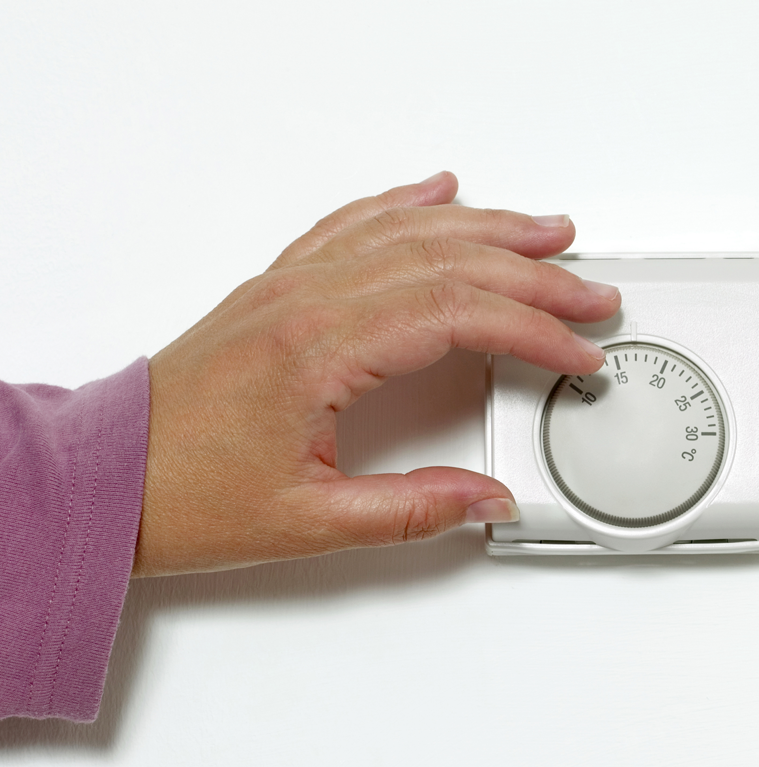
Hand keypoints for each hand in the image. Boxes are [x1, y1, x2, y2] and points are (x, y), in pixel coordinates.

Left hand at [132, 172, 619, 575]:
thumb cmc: (186, 496)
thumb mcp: (310, 522)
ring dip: (485, 228)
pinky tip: (436, 192)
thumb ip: (412, 509)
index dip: (532, 331)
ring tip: (543, 230)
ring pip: (407, 231)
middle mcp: (305, 300)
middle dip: (532, 275)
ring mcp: (290, 285)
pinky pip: (351, 225)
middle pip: (447, 261)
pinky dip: (403, 204)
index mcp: (317, 348)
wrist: (109, 476)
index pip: (457, 314)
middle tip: (589, 291)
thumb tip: (489, 500)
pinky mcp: (278, 288)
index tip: (578, 354)